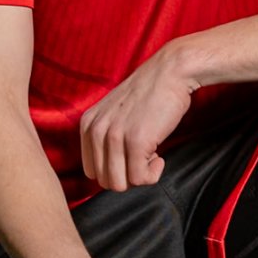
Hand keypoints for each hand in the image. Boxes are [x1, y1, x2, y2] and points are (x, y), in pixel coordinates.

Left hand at [80, 47, 197, 190]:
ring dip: (140, 177)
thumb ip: (105, 138)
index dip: (114, 170)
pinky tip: (160, 158)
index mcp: (87, 124)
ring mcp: (115, 136)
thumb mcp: (114, 114)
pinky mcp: (136, 141)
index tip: (131, 158)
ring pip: (119, 184)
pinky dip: (153, 174)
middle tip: (143, 158)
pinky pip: (139, 178)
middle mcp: (96, 130)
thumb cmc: (149, 94)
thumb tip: (111, 174)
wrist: (170, 73)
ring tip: (151, 157)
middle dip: (127, 176)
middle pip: (104, 181)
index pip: (91, 171)